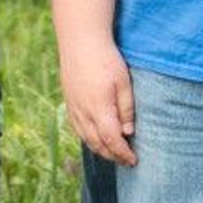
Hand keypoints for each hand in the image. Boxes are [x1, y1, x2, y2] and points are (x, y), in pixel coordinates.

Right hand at [59, 35, 137, 164]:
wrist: (80, 41)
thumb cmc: (106, 59)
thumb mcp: (124, 82)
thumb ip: (126, 109)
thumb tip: (128, 132)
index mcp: (99, 108)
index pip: (112, 140)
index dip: (123, 153)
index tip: (133, 160)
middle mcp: (83, 112)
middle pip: (98, 144)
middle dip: (112, 156)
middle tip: (126, 161)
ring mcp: (73, 108)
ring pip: (86, 138)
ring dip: (100, 150)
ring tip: (113, 154)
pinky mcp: (69, 102)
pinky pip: (78, 128)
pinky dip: (88, 139)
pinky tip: (97, 138)